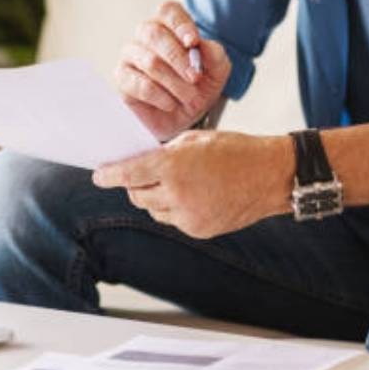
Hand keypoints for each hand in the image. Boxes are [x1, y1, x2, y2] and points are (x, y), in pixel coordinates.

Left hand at [93, 130, 292, 238]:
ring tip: (174, 183)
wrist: (270, 176)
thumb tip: (143, 161)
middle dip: (134, 185)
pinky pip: (174, 220)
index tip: (99, 175)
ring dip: (155, 197)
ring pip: (154, 209)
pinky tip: (192, 196)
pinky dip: (174, 209)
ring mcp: (188, 215)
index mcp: (173, 165)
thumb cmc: (236, 151)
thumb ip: (166, 152)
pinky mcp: (199, 230)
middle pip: (137, 194)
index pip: (128, 174)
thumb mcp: (196, 140)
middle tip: (140, 175)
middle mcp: (176, 193)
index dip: (109, 176)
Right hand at [115, 0, 230, 140]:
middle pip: (154, 34)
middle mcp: (145, 34)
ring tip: (190, 97)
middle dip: (178, 58)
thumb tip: (201, 44)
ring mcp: (131, 55)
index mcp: (169, 24)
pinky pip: (139, 84)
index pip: (168, 11)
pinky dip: (160, 96)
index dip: (180, 24)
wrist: (187, 116)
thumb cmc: (199, 85)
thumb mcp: (217, 70)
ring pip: (149, 61)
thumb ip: (214, 54)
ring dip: (174, 82)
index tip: (193, 42)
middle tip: (195, 77)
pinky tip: (171, 104)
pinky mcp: (122, 79)